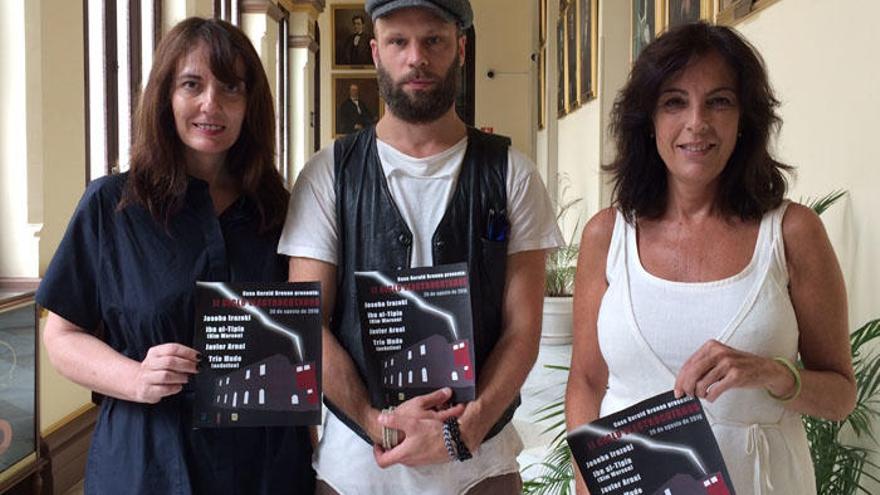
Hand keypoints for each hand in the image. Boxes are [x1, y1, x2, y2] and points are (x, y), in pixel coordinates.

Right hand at [131, 343, 198, 403]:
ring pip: (166, 375)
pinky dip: (174, 388)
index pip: (172, 348)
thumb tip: (197, 359)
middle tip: (196, 368)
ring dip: (180, 377)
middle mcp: (149, 364)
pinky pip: (163, 389)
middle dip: (187, 365)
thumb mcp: (164, 359)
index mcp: (154, 352)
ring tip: (186, 378)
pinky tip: (178, 386)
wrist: (137, 383)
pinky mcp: (147, 391)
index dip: (188, 352)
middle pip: (170, 361)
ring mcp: (146, 378)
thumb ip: (178, 357)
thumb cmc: (156, 370)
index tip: (198, 357)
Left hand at [372, 388, 465, 467]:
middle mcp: (410, 460)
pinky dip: (413, 444)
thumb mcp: (412, 423)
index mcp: (403, 454)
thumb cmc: (435, 435)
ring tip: (404, 432)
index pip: (382, 460)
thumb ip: (395, 421)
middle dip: (391, 446)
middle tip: (390, 435)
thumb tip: (381, 419)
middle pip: (393, 456)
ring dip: (403, 444)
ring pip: (405, 454)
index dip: (377, 452)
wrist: (455, 442)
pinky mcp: (427, 457)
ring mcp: (419, 460)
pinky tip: (419, 433)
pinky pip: (416, 452)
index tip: (378, 444)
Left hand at [674, 340, 792, 401]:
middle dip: (686, 387)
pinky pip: (715, 390)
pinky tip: (712, 397)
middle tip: (687, 395)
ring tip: (703, 395)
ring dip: (699, 394)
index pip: (689, 364)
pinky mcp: (735, 375)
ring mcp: (727, 363)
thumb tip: (685, 381)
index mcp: (711, 346)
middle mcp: (718, 352)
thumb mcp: (720, 359)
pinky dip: (710, 397)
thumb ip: (704, 366)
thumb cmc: (740, 365)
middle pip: (692, 373)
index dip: (680, 379)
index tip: (677, 390)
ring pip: (702, 383)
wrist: (766, 368)